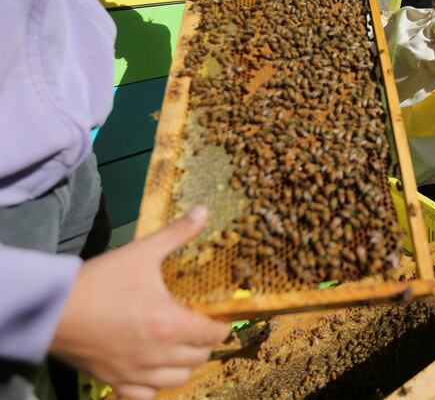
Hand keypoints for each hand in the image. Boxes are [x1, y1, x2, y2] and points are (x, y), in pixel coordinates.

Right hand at [50, 207, 229, 399]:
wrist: (52, 309)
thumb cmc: (100, 281)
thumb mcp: (141, 253)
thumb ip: (176, 234)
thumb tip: (202, 212)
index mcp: (170, 324)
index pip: (214, 336)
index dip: (222, 327)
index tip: (219, 319)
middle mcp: (158, 354)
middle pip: (199, 358)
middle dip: (205, 343)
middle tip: (199, 327)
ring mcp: (136, 372)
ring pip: (177, 379)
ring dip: (184, 364)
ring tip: (180, 347)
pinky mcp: (115, 381)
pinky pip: (145, 395)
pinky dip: (155, 385)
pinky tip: (153, 369)